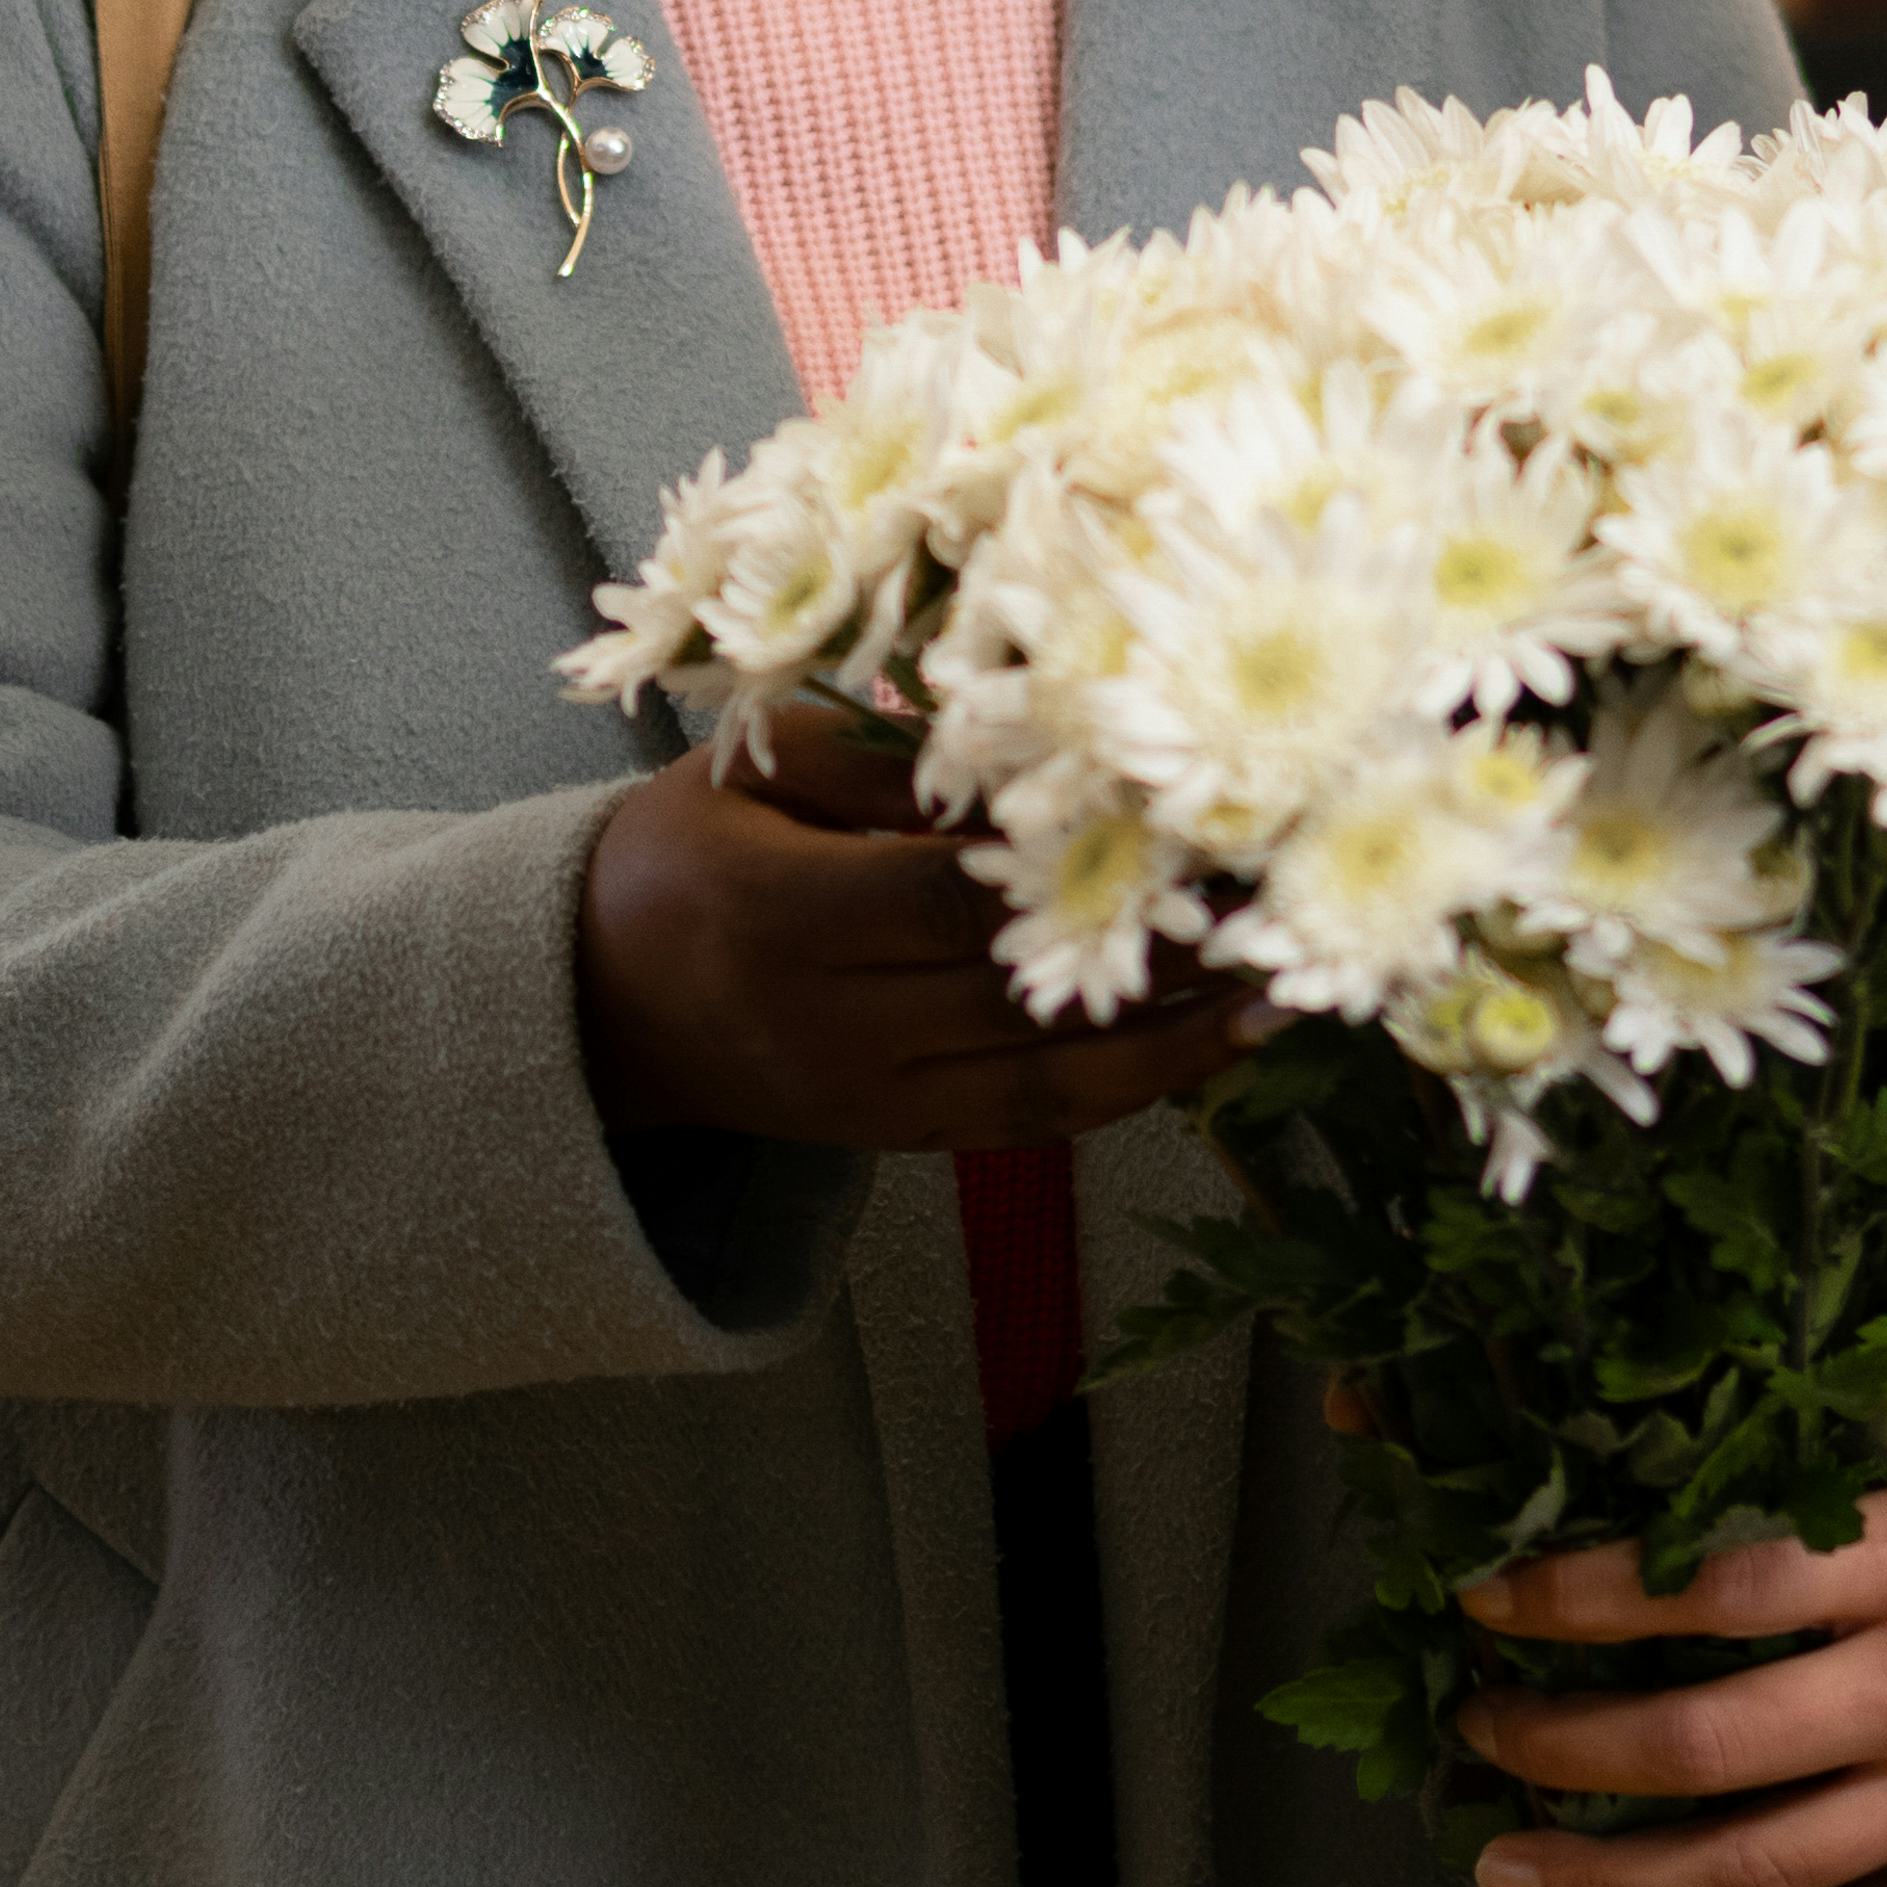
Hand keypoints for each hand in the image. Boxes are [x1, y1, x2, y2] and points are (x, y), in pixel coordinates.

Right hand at [570, 695, 1250, 1151]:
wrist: (603, 1004)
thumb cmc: (688, 849)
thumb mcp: (759, 769)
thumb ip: (891, 767)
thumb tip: (1042, 748)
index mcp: (773, 913)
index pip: (944, 900)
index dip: (1069, 868)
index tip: (1184, 824)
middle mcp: (823, 1024)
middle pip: (1012, 993)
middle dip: (1153, 950)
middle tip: (1274, 894)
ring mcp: (862, 1099)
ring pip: (1043, 1083)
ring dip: (1174, 1044)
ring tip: (1283, 990)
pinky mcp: (895, 1138)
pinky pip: (1029, 1122)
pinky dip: (1129, 1089)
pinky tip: (1213, 1044)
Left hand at [1450, 1387, 1886, 1886]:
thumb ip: (1882, 1486)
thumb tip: (1733, 1494)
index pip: (1706, 1582)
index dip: (1577, 1597)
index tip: (1487, 1599)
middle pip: (1703, 1741)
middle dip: (1561, 1750)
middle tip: (1474, 1741)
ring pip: (1764, 1863)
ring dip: (1620, 1878)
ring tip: (1516, 1870)